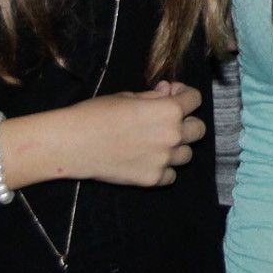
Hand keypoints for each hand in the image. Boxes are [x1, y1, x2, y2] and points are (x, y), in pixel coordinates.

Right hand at [64, 81, 205, 186]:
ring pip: (187, 154)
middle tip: (167, 120)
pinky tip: (149, 160)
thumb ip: (154, 97)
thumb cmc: (97, 113)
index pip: (195, 99)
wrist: (73, 143)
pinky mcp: (152, 179)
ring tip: (155, 142)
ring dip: (177, 147)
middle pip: (199, 129)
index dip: (184, 95)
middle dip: (186, 121)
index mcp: (169, 110)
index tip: (171, 95)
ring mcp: (164, 160)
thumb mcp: (128, 96)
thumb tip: (167, 92)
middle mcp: (173, 136)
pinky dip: (164, 168)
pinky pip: (171, 175)